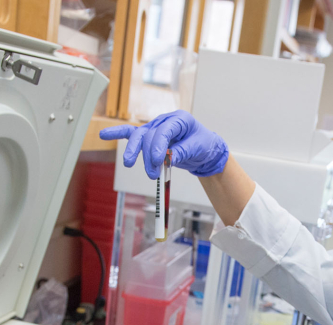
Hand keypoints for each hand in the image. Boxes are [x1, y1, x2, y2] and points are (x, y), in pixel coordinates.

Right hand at [99, 110, 228, 179]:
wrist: (204, 150)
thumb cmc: (203, 145)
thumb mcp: (198, 148)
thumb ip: (183, 152)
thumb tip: (168, 158)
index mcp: (179, 120)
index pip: (164, 130)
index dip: (159, 145)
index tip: (159, 160)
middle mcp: (165, 121)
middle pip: (149, 134)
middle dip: (148, 154)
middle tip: (152, 173)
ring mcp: (155, 128)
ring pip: (139, 137)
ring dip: (135, 152)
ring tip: (133, 166)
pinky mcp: (149, 137)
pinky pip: (132, 134)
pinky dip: (117, 134)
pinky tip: (104, 135)